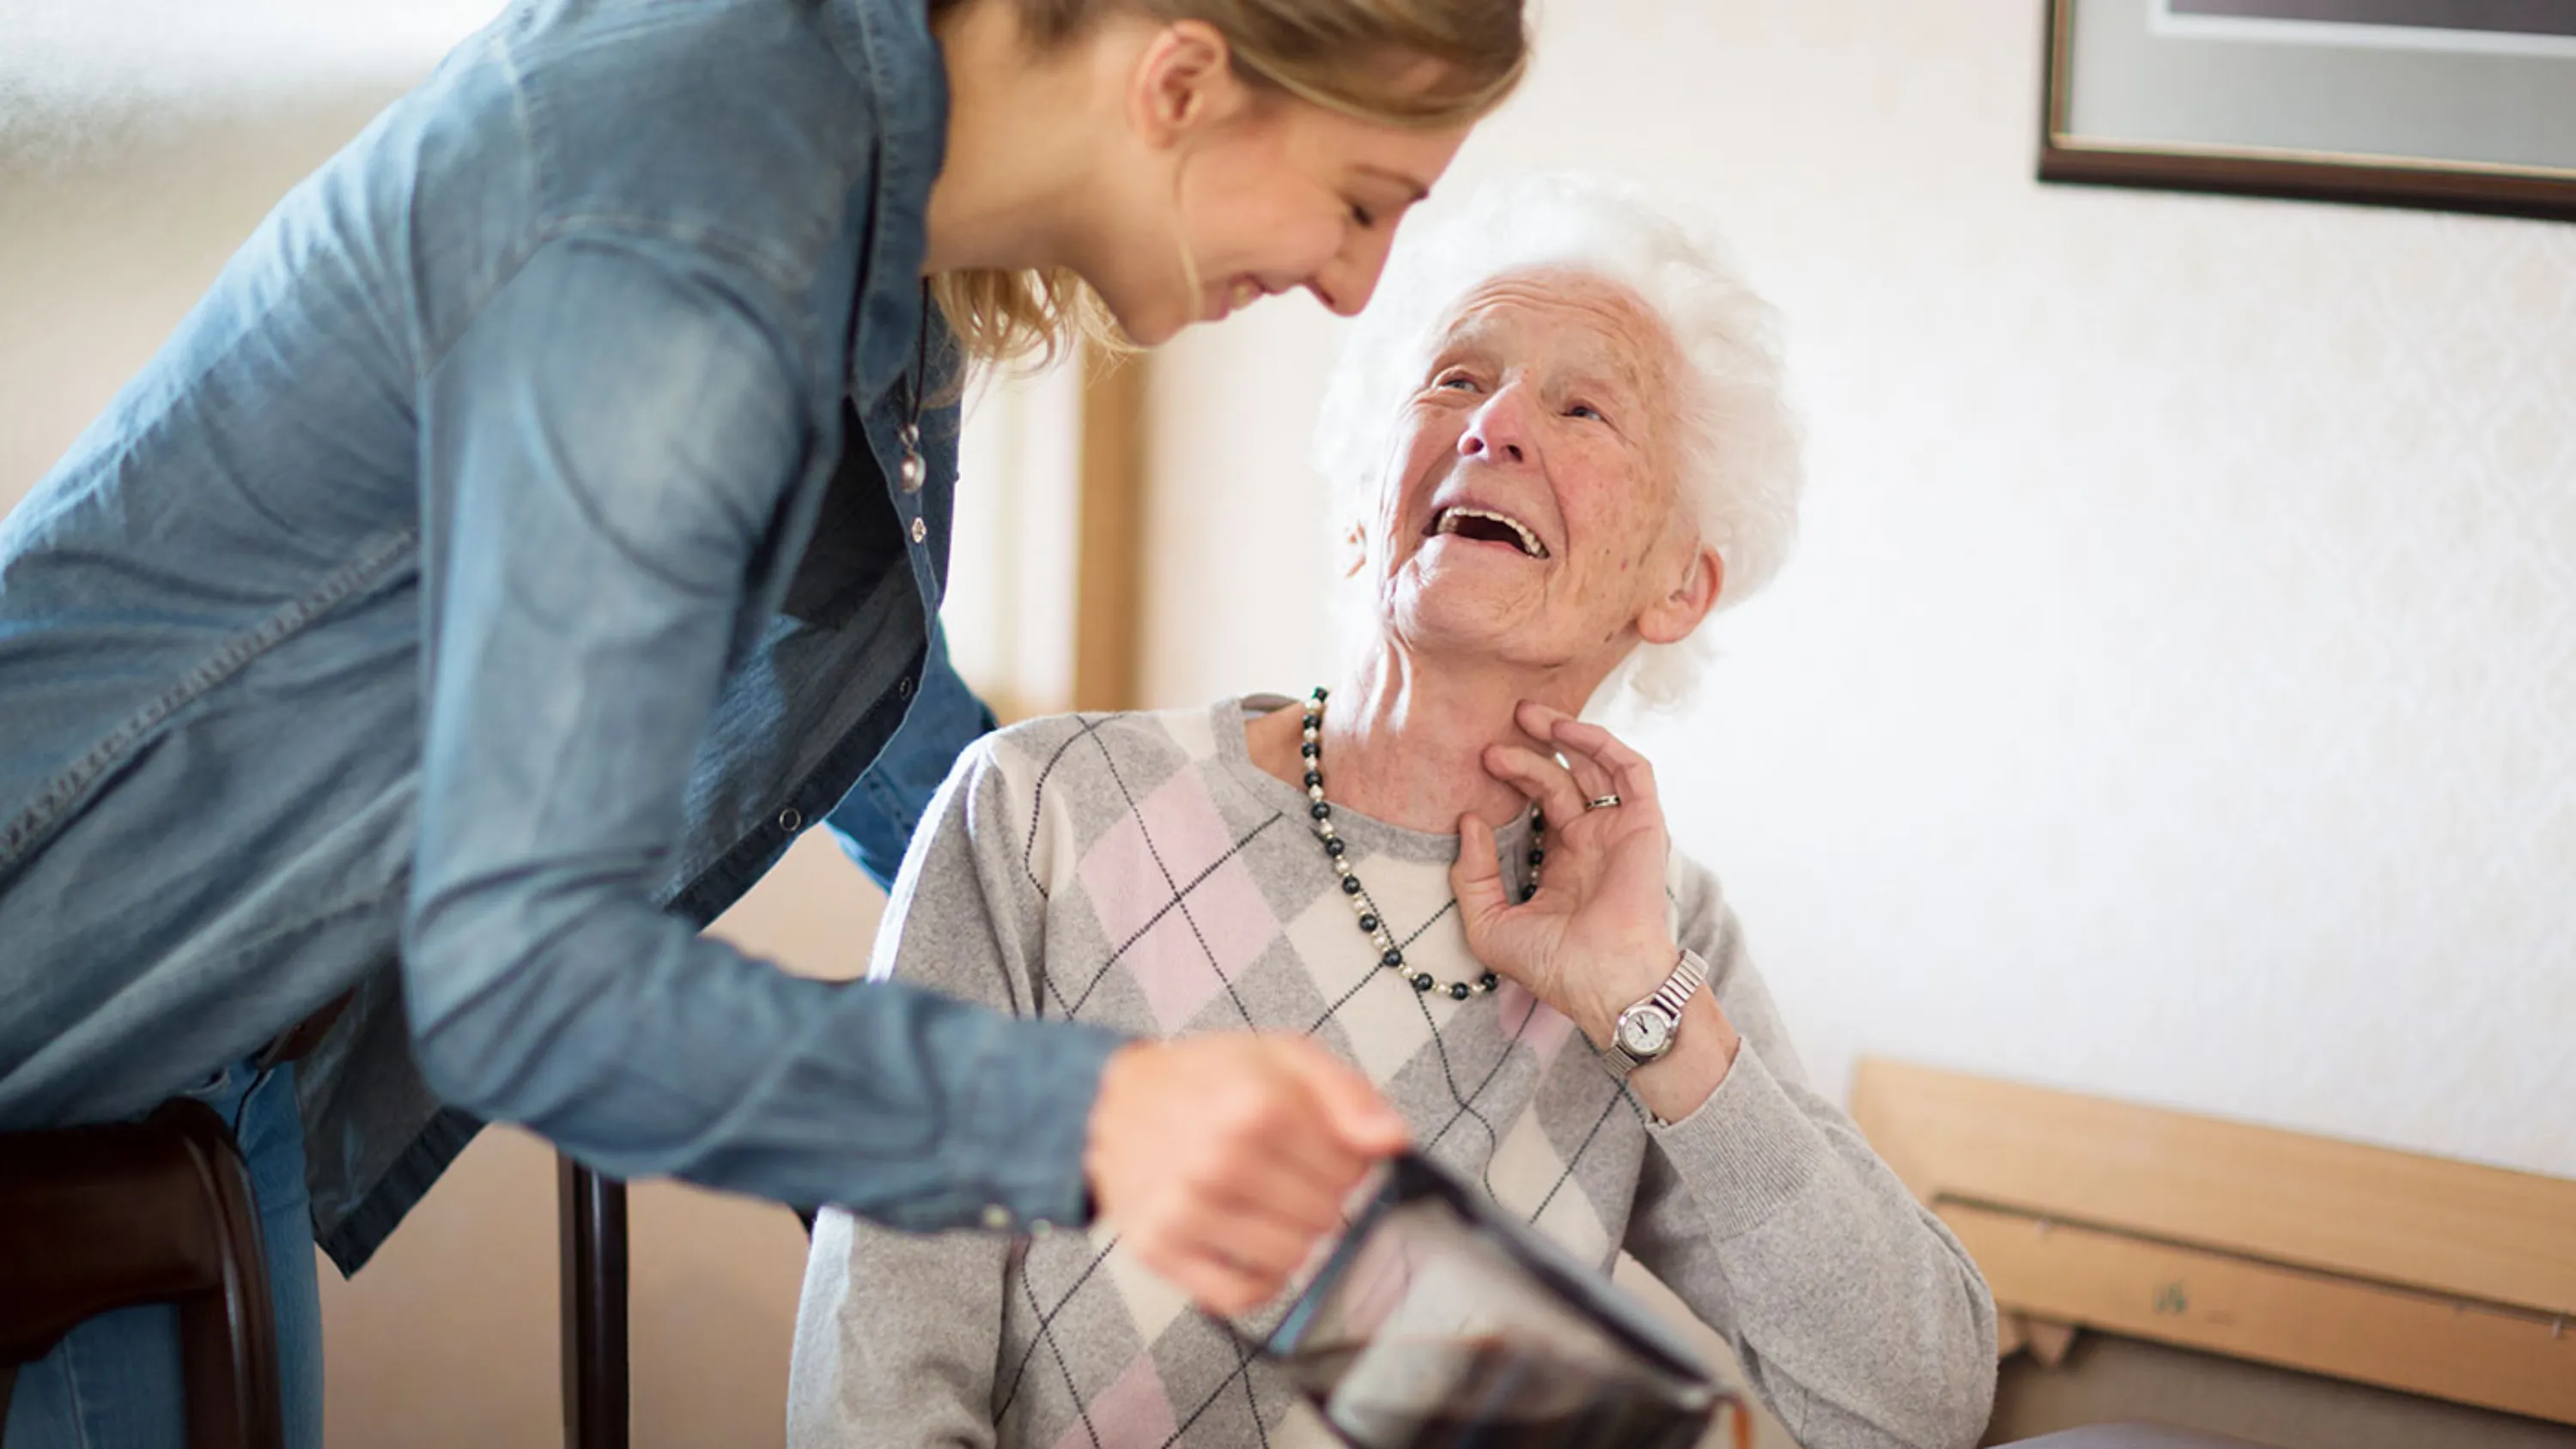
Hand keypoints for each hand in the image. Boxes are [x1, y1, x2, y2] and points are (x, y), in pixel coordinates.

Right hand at [1084, 1033, 1408, 1314]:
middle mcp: (1219, 1161)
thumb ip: (1347, 1093)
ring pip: (1293, 1259)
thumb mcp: (1282, 1056)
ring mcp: (1186, 1210)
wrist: (1112, 1105)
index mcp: (1257, 1106)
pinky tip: (1256, 1248)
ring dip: (1296, 1239)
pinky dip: (1262, 1281)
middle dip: (1323, 1199)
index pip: (1352, 1170)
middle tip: (1293, 1176)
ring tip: (1273, 1207)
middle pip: (1327, 1216)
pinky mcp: (1162, 1250)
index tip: (1324, 1151)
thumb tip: (1394, 1140)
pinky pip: (1242, 1296)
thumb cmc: (1206, 1080)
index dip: (1350, 1162)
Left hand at [1451, 701, 1679, 1045]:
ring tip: (1524, 714)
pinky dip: (1602, 744)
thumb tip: (1467, 820)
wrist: (1604, 982)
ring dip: (1564, 735)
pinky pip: (1631, 771)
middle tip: (1493, 733)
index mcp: (1562, 864)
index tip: (1476, 765)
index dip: (1511, 778)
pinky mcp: (1645, 825)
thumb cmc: (1553, 967)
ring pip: (1594, 766)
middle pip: (1561, 778)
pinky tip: (1566, 731)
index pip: (1537, 805)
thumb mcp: (1489, 924)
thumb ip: (1471, 875)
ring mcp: (1619, 831)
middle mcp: (1592, 842)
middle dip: (1528, 751)